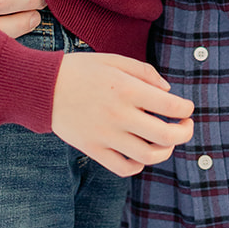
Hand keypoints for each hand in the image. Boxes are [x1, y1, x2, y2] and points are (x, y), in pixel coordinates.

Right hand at [51, 51, 193, 176]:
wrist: (42, 87)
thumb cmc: (81, 70)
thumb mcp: (114, 60)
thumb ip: (145, 72)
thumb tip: (169, 91)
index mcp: (126, 89)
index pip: (171, 106)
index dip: (186, 108)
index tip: (186, 107)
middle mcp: (119, 115)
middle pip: (166, 135)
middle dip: (185, 132)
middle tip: (186, 125)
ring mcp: (106, 136)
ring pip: (148, 155)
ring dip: (166, 150)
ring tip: (167, 140)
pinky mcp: (94, 150)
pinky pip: (124, 168)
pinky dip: (139, 165)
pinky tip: (141, 154)